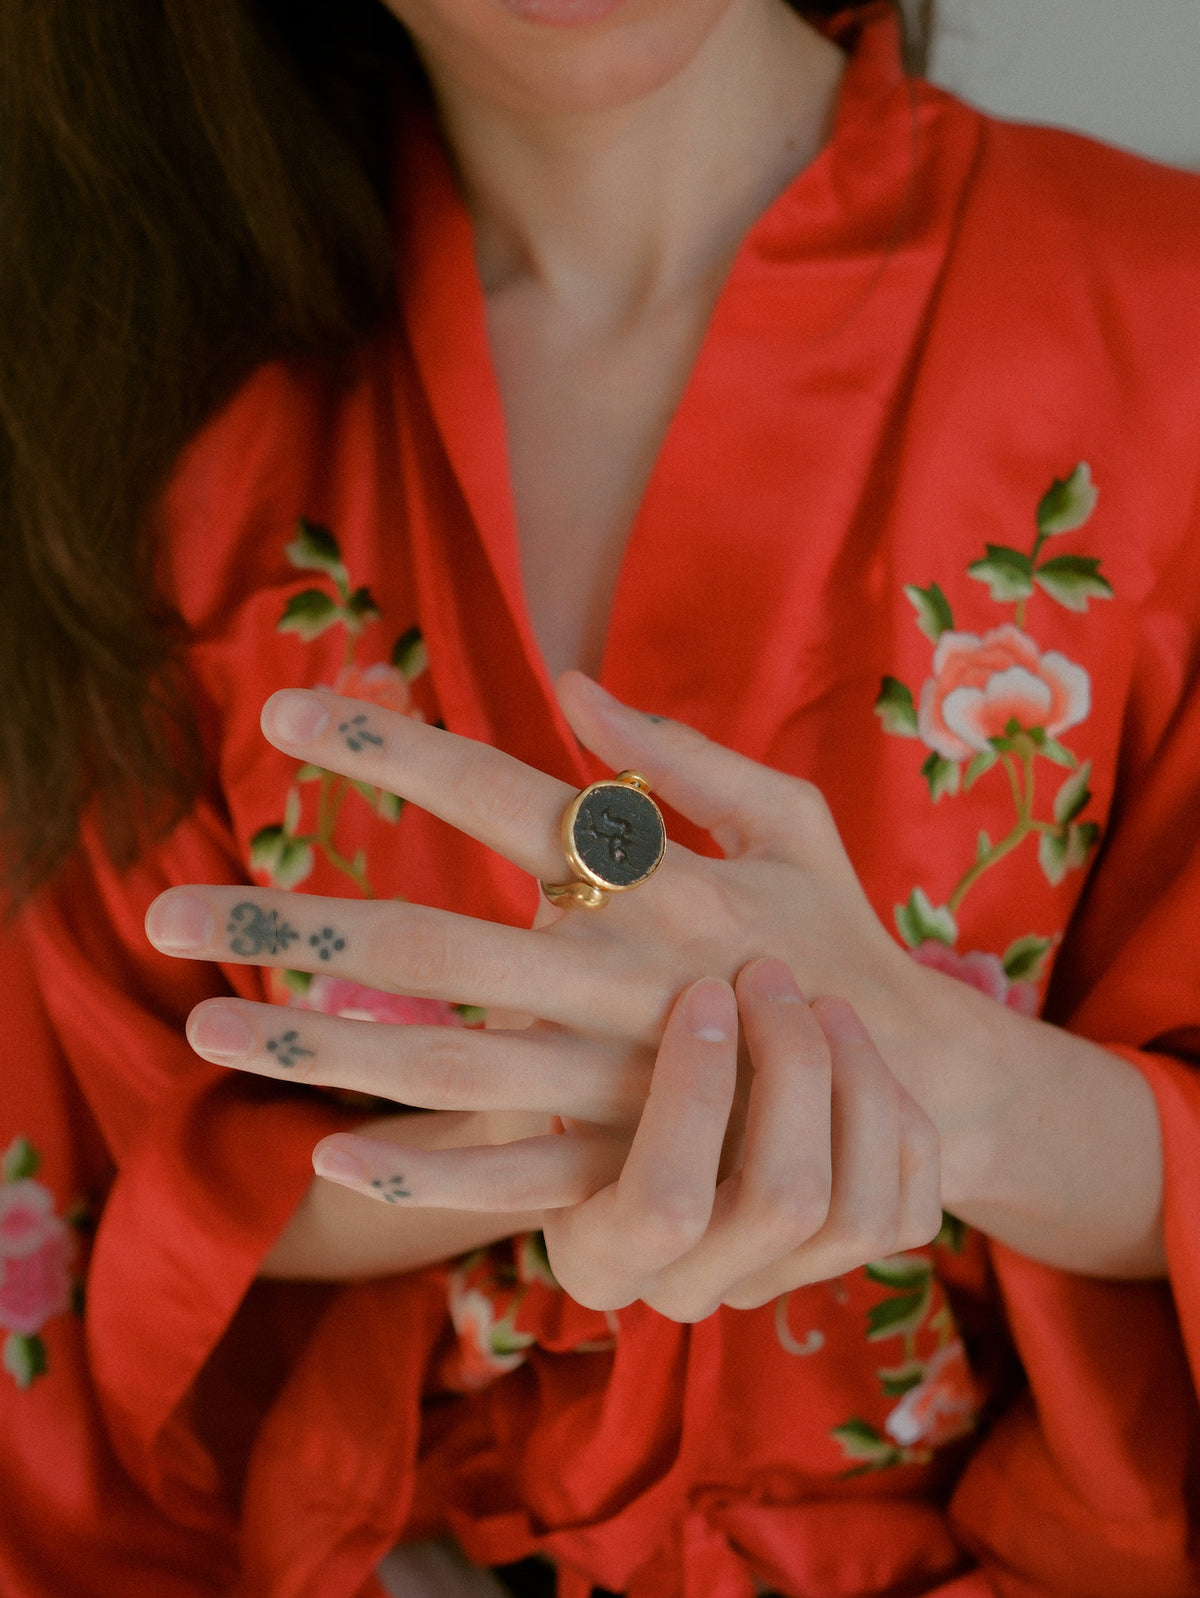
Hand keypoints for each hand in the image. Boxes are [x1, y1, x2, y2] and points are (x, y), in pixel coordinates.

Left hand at [145, 676, 1166, 1280]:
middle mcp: (619, 969)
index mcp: (656, 872)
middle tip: (161, 910)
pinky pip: (512, 1173)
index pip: (500, 792)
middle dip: (290, 921)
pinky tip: (327, 1155)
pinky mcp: (628, 1154)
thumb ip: (682, 752)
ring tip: (201, 1028)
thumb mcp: (791, 812)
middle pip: (429, 939)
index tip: (283, 713)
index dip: (391, 749)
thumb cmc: (837, 927)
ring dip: (315, 1045)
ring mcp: (618, 1072)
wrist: (910, 1076)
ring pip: (443, 1062)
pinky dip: (421, 1168)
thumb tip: (569, 682)